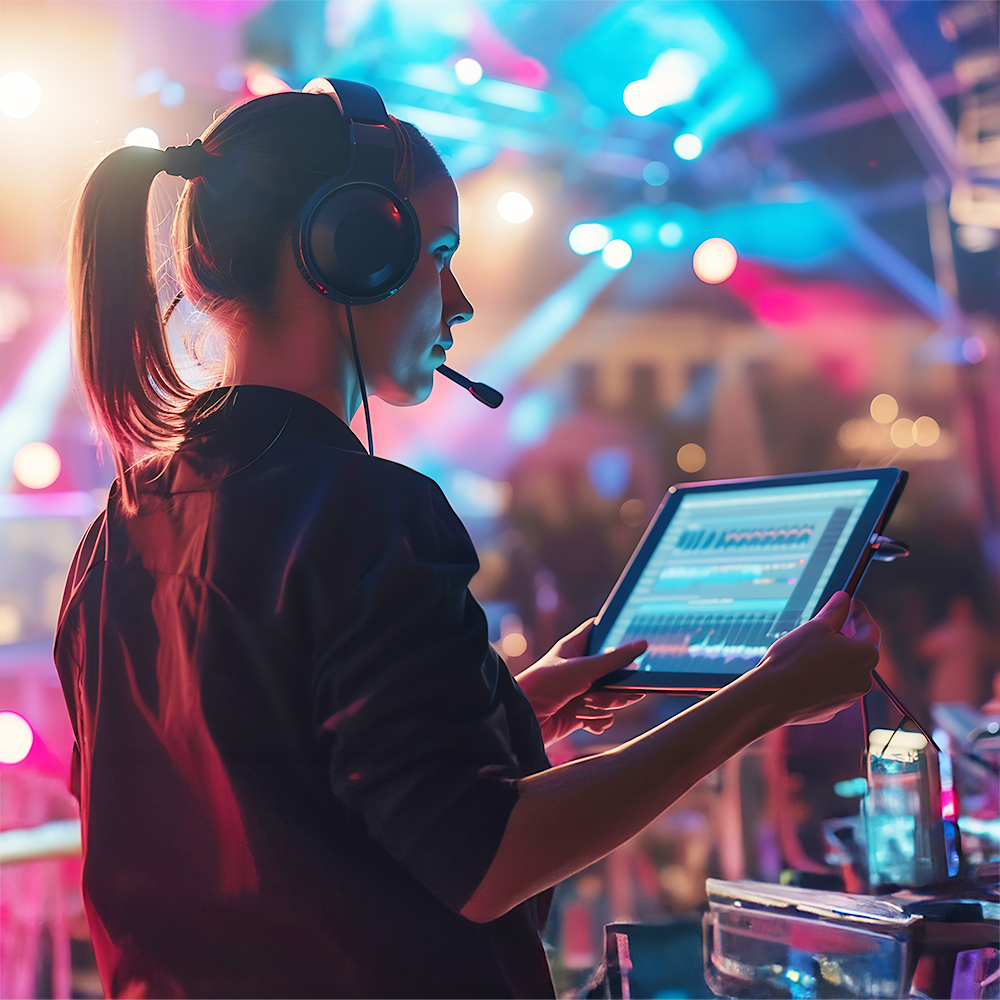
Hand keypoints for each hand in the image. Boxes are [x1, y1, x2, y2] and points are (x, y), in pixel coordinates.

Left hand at [514, 620, 645, 746]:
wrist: (524, 720)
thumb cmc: (546, 684)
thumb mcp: (584, 668)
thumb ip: (615, 658)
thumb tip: (642, 644)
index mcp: (575, 647)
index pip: (599, 630)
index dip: (616, 631)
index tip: (635, 634)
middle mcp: (579, 668)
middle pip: (614, 671)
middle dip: (617, 684)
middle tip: (622, 687)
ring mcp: (581, 692)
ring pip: (611, 697)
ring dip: (602, 704)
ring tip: (585, 704)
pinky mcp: (580, 714)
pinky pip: (603, 717)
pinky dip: (596, 721)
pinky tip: (583, 720)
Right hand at [749, 591, 879, 725]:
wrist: (770, 697)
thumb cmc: (792, 661)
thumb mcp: (814, 627)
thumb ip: (834, 611)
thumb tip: (843, 599)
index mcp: (864, 655)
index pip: (870, 628)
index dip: (860, 613)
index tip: (851, 604)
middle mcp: (863, 678)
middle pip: (859, 650)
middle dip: (846, 635)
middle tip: (830, 624)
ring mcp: (849, 697)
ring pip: (846, 669)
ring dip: (835, 657)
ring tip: (811, 649)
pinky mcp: (834, 708)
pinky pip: (833, 686)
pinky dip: (825, 676)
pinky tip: (805, 670)